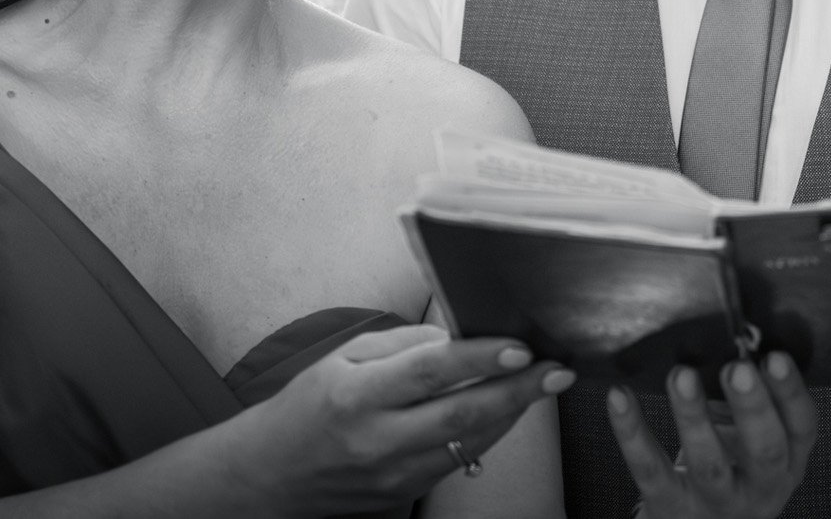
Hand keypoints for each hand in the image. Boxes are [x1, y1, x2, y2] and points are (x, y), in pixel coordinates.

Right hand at [231, 323, 574, 515]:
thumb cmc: (309, 404)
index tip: (522, 347)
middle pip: (461, 416)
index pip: (429, 372)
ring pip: (469, 444)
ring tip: (545, 385)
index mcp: (356, 394)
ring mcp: (391, 474)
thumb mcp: (342, 358)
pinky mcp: (402, 495)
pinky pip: (457, 462)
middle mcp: (376, 439)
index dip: (480, 358)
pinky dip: (488, 434)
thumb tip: (459, 335)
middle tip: (560, 370)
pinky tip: (507, 410)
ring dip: (513, 413)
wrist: (270, 474)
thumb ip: (402, 345)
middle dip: (519, 392)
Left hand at [612, 353, 817, 518]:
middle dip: (752, 408)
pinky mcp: (671, 508)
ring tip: (682, 376)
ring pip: (708, 464)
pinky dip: (632, 431)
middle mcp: (760, 487)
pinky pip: (650, 470)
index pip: (801, 426)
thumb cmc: (732, 468)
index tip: (774, 357)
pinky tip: (620, 398)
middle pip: (764, 451)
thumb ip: (752, 397)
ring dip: (694, 417)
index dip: (790, 393)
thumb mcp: (755, 439)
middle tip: (737, 370)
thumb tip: (734, 339)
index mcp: (788, 461)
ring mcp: (716, 502)